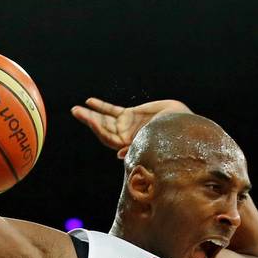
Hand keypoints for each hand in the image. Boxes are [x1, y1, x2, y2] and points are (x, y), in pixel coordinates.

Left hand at [71, 97, 191, 158]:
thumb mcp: (152, 141)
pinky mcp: (130, 115)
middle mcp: (124, 136)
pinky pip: (112, 110)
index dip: (98, 128)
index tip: (90, 119)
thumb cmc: (168, 136)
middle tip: (75, 111)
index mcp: (128, 145)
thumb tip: (118, 155)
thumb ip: (135, 147)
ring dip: (91, 113)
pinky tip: (90, 102)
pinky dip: (102, 106)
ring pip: (105, 119)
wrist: (182, 123)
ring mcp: (126, 125)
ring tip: (77, 109)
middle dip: (89, 119)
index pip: (108, 138)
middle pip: (102, 128)